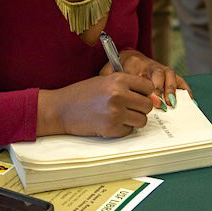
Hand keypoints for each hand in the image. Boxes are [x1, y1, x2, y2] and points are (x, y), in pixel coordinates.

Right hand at [38, 73, 155, 137]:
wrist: (61, 109)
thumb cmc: (82, 94)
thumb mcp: (105, 80)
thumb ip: (126, 85)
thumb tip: (150, 96)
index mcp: (119, 79)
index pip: (148, 87)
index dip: (145, 93)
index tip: (138, 96)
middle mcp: (119, 95)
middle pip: (148, 105)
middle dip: (140, 108)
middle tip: (128, 108)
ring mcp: (116, 112)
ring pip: (142, 120)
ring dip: (134, 120)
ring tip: (120, 116)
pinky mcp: (111, 128)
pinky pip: (129, 131)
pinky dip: (123, 129)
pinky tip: (110, 123)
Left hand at [100, 49, 191, 108]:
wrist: (127, 58)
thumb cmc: (117, 70)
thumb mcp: (109, 73)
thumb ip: (109, 80)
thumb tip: (114, 93)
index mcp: (134, 62)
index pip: (142, 74)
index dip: (149, 88)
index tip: (152, 100)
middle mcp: (149, 64)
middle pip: (158, 73)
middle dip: (161, 88)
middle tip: (163, 103)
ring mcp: (160, 68)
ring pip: (170, 74)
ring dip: (172, 89)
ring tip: (173, 103)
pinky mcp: (168, 74)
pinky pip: (179, 79)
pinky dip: (184, 88)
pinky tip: (188, 99)